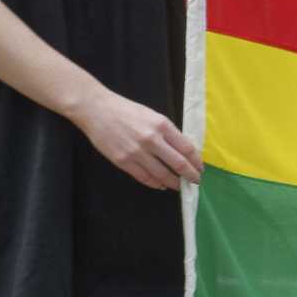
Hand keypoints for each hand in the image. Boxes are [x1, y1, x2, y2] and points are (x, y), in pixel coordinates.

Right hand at [71, 89, 203, 190]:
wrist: (97, 110)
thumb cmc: (126, 110)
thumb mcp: (152, 116)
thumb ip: (167, 132)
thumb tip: (183, 150)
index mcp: (162, 125)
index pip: (187, 148)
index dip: (196, 161)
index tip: (200, 168)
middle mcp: (152, 139)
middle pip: (178, 164)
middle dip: (190, 176)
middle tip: (195, 181)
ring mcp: (137, 152)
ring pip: (162, 174)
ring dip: (174, 183)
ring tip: (179, 186)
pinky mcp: (123, 161)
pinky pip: (144, 178)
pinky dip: (156, 184)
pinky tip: (161, 185)